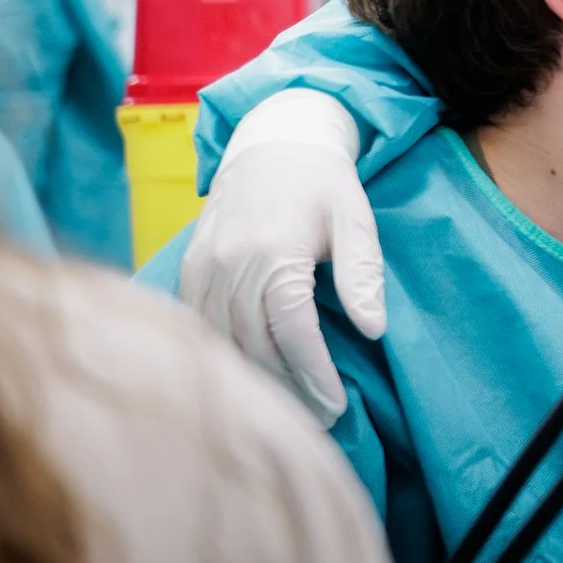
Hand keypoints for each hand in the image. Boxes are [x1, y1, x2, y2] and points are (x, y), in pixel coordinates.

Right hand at [181, 91, 381, 426]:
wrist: (272, 141)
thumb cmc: (323, 183)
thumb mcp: (356, 220)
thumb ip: (362, 274)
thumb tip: (374, 329)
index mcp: (274, 253)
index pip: (293, 333)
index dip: (315, 375)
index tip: (338, 407)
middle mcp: (229, 265)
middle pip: (254, 346)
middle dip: (288, 389)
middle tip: (319, 421)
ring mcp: (202, 267)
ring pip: (222, 342)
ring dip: (254, 379)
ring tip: (289, 409)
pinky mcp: (188, 268)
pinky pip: (198, 324)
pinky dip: (222, 354)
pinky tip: (248, 376)